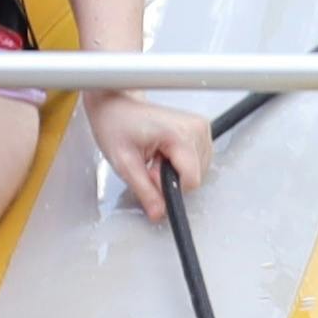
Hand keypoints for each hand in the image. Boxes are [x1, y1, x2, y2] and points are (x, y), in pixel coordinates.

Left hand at [85, 91, 211, 218]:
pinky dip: (179, 163)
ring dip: (174, 171)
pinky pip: (197, 161)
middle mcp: (197, 128)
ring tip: (154, 155)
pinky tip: (163, 152)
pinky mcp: (201, 130)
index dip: (168, 186)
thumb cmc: (116, 124)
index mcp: (180, 134)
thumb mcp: (125, 163)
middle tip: (148, 162)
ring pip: (197, 171)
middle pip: (195, 177)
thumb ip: (144, 191)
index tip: (150, 174)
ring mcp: (201, 128)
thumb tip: (159, 213)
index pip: (191, 180)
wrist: (116, 104)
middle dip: (170, 178)